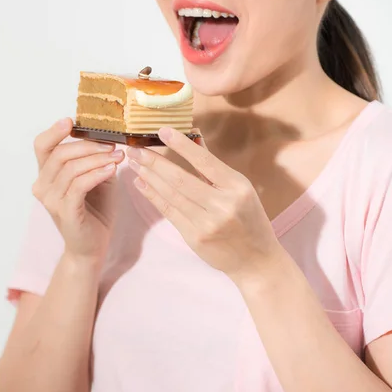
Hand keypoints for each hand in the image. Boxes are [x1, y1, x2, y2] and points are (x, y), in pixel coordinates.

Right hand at [32, 118, 124, 261]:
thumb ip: (95, 160)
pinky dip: (96, 173)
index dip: (54, 131)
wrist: (91, 247)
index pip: (42, 146)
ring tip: (118, 156)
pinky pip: (79, 185)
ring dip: (97, 158)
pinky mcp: (65, 212)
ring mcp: (51, 200)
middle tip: (112, 144)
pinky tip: (111, 169)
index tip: (71, 121)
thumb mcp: (96, 179)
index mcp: (46, 175)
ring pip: (71, 168)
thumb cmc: (94, 212)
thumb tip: (108, 139)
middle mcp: (43, 186)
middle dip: (88, 145)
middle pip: (60, 153)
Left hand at [126, 127, 282, 283]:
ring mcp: (207, 223)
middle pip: (180, 179)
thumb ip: (213, 165)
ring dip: (149, 177)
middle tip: (135, 149)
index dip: (181, 145)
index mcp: (236, 187)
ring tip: (134, 163)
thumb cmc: (248, 219)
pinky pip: (169, 212)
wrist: (256, 260)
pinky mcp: (194, 238)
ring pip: (171, 195)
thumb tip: (193, 135)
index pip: (204, 161)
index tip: (162, 130)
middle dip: (154, 162)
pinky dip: (153, 196)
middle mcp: (222, 204)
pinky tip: (141, 184)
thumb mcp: (239, 188)